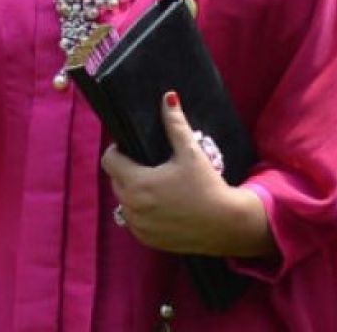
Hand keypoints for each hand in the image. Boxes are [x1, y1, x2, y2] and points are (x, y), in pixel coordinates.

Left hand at [101, 91, 274, 257]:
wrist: (228, 225)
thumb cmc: (208, 186)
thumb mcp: (190, 152)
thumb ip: (175, 124)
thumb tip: (168, 97)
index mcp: (137, 182)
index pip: (109, 161)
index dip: (118, 151)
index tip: (133, 149)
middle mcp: (131, 207)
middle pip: (115, 180)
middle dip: (127, 170)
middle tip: (149, 165)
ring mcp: (138, 226)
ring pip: (123, 202)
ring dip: (132, 192)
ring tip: (155, 184)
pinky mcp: (147, 239)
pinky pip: (134, 221)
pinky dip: (141, 212)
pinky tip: (159, 205)